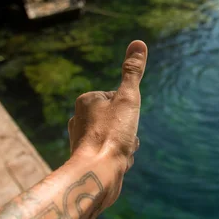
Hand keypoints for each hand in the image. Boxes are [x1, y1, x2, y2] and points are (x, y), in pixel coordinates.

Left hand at [67, 40, 147, 207]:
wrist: (97, 175)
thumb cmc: (112, 134)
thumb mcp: (128, 98)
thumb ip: (133, 72)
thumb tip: (139, 43)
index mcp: (86, 101)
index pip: (119, 99)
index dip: (129, 111)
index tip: (124, 122)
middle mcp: (80, 119)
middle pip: (120, 119)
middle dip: (128, 130)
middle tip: (123, 138)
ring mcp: (82, 141)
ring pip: (118, 137)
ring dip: (126, 145)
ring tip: (121, 153)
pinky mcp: (87, 159)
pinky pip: (113, 154)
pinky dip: (120, 158)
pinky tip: (118, 164)